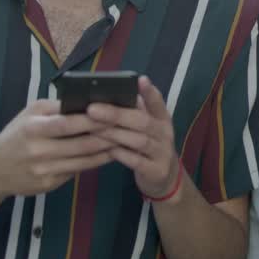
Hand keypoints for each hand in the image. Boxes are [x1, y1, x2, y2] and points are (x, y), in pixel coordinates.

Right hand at [0, 98, 115, 198]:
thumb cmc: (16, 135)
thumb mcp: (30, 114)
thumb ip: (56, 108)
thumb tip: (87, 101)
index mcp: (33, 129)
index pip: (67, 124)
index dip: (91, 120)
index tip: (113, 112)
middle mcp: (39, 151)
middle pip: (81, 144)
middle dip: (107, 136)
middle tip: (128, 128)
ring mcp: (44, 170)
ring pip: (84, 160)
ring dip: (107, 150)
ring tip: (125, 140)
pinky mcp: (49, 184)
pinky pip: (78, 171)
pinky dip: (95, 162)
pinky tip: (109, 154)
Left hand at [87, 76, 179, 199]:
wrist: (166, 179)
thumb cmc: (150, 148)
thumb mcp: (148, 129)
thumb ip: (135, 114)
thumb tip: (110, 96)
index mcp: (163, 120)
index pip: (158, 103)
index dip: (150, 92)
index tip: (140, 79)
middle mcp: (165, 134)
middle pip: (142, 121)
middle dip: (116, 114)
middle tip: (92, 109)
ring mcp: (163, 153)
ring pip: (139, 141)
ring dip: (114, 134)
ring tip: (93, 129)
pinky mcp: (157, 171)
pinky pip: (137, 161)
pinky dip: (121, 154)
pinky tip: (106, 149)